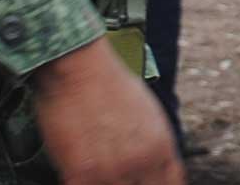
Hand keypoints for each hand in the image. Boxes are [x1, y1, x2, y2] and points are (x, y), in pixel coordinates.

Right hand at [31, 37, 184, 182]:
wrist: (78, 65)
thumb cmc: (110, 83)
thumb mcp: (149, 114)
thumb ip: (154, 146)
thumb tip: (155, 168)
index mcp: (161, 147)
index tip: (150, 183)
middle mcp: (141, 163)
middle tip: (122, 177)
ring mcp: (110, 172)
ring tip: (100, 172)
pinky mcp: (80, 176)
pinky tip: (81, 177)